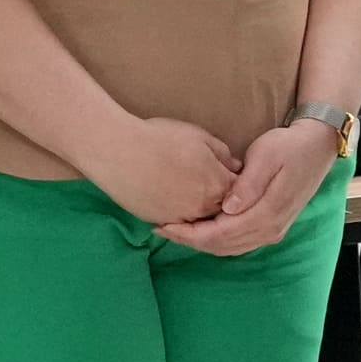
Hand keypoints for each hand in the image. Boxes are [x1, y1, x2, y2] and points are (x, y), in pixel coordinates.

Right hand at [85, 113, 242, 236]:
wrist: (119, 152)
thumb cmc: (160, 139)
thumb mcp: (199, 137)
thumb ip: (223, 154)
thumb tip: (236, 167)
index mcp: (218, 184)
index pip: (241, 191)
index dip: (239, 183)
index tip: (230, 175)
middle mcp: (205, 207)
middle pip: (223, 209)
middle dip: (222, 199)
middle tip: (210, 185)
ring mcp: (183, 218)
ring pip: (201, 219)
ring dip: (201, 209)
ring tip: (189, 191)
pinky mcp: (162, 223)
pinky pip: (179, 224)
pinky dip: (181, 216)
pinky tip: (174, 200)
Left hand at [173, 118, 341, 257]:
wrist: (317, 147)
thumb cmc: (289, 146)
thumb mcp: (267, 156)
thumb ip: (248, 184)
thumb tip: (228, 208)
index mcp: (266, 214)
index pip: (219, 234)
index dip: (189, 234)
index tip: (163, 225)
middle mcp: (269, 230)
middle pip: (221, 246)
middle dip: (189, 241)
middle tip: (161, 228)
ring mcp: (272, 231)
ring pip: (228, 248)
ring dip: (201, 242)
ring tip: (175, 230)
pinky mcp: (271, 227)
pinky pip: (237, 243)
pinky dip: (215, 240)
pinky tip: (200, 229)